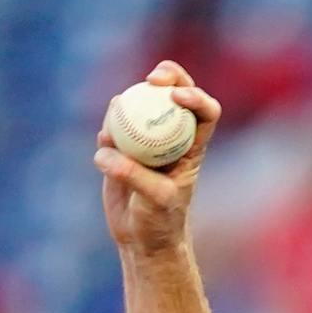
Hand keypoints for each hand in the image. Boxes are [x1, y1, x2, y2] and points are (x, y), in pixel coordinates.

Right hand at [95, 61, 222, 258]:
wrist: (140, 237)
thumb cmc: (160, 220)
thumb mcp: (155, 200)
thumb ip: (135, 175)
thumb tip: (108, 151)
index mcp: (193, 146)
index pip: (206, 112)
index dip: (197, 96)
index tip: (177, 96)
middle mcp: (172, 135)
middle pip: (174, 93)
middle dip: (168, 76)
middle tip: (152, 80)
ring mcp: (146, 138)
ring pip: (138, 104)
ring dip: (126, 108)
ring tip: (115, 133)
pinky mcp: (121, 146)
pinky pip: (112, 127)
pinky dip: (107, 130)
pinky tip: (105, 145)